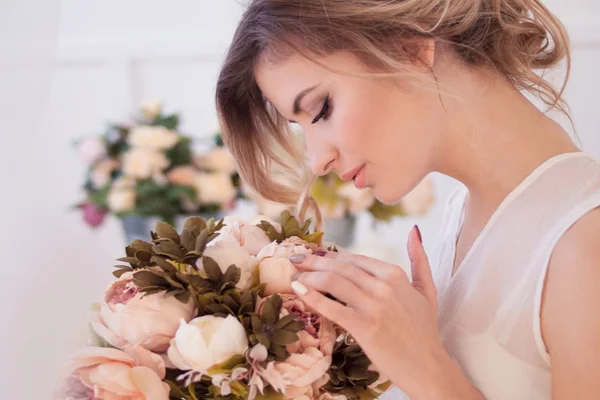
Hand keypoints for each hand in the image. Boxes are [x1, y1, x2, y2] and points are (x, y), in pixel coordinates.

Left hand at [289, 226, 481, 398]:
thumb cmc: (425, 330)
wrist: (428, 367)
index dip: (330, 256)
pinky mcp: (364, 327)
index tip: (314, 256)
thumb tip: (413, 232)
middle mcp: (383, 286)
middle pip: (339, 267)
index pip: (354, 259)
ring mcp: (373, 306)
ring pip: (332, 281)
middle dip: (313, 261)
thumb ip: (420, 260)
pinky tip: (298, 290)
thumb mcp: (427, 290)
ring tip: (293, 275)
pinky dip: (311, 296)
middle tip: (295, 259)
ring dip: (308, 275)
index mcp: (395, 274)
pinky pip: (331, 307)